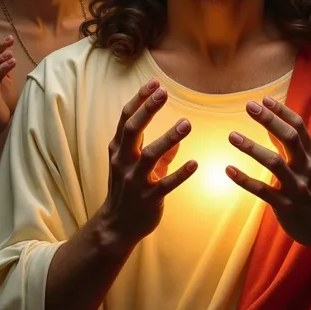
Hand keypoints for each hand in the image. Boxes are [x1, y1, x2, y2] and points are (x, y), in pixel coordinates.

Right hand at [102, 78, 196, 246]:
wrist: (116, 227)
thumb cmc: (128, 191)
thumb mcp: (137, 166)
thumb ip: (158, 152)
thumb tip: (178, 138)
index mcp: (119, 150)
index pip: (126, 118)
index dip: (140, 99)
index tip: (155, 82)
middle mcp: (123, 162)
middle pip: (132, 130)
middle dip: (147, 109)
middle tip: (164, 92)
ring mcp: (134, 181)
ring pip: (150, 156)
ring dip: (168, 138)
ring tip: (186, 123)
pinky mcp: (148, 199)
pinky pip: (165, 185)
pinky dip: (180, 174)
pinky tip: (194, 163)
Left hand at [226, 96, 310, 252]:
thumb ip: (292, 147)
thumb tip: (271, 124)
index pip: (298, 126)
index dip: (281, 111)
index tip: (264, 99)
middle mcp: (307, 168)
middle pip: (288, 138)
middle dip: (269, 119)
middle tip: (248, 105)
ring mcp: (297, 187)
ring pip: (274, 162)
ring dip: (251, 148)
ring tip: (232, 135)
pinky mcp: (286, 206)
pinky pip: (262, 191)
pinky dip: (244, 180)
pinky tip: (229, 170)